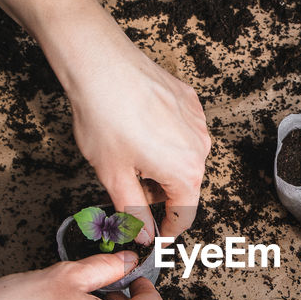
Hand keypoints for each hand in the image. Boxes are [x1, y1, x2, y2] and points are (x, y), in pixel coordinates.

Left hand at [46, 12, 210, 241]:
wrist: (100, 64)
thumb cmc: (103, 117)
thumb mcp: (113, 175)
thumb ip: (134, 211)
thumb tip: (144, 234)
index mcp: (185, 172)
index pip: (184, 215)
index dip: (167, 230)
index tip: (155, 235)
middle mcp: (200, 147)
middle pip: (185, 185)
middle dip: (159, 193)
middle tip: (127, 185)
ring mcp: (197, 121)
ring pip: (184, 157)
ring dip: (161, 164)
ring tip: (128, 152)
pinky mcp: (189, 100)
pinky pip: (182, 130)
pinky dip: (164, 138)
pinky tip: (138, 127)